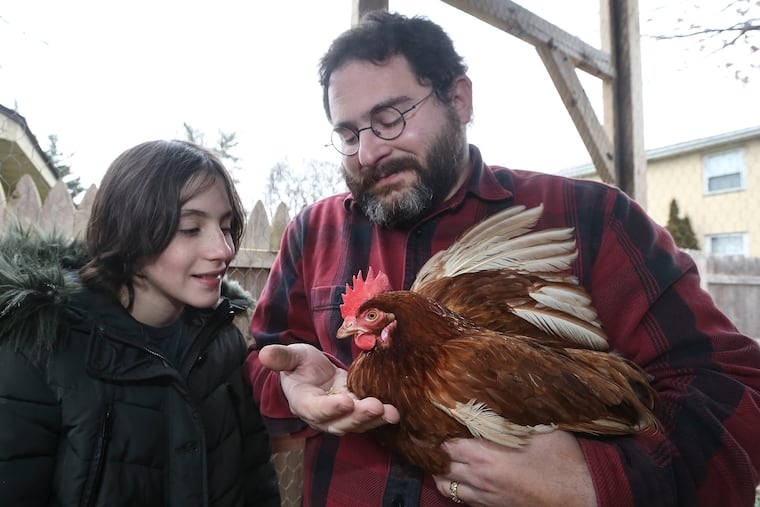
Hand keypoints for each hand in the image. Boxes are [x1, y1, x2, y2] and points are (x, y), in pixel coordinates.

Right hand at [258, 344, 399, 434]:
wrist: (313, 372)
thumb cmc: (299, 364)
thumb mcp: (290, 356)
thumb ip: (281, 357)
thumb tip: (264, 354)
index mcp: (303, 402)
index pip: (315, 409)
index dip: (330, 408)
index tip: (345, 402)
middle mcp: (322, 415)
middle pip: (339, 422)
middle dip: (358, 416)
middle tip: (375, 407)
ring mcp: (340, 416)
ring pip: (356, 423)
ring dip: (374, 419)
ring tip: (391, 412)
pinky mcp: (355, 411)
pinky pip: (367, 417)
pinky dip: (381, 416)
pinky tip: (395, 411)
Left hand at [433, 431, 596, 506]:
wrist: (584, 496)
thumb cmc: (563, 461)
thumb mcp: (539, 429)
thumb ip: (512, 417)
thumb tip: (501, 397)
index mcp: (485, 457)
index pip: (446, 446)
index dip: (438, 433)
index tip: (437, 421)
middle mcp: (479, 480)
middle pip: (441, 468)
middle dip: (436, 453)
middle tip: (436, 438)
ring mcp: (486, 498)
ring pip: (448, 489)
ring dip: (443, 473)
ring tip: (446, 458)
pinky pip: (464, 501)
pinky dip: (458, 490)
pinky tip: (465, 478)